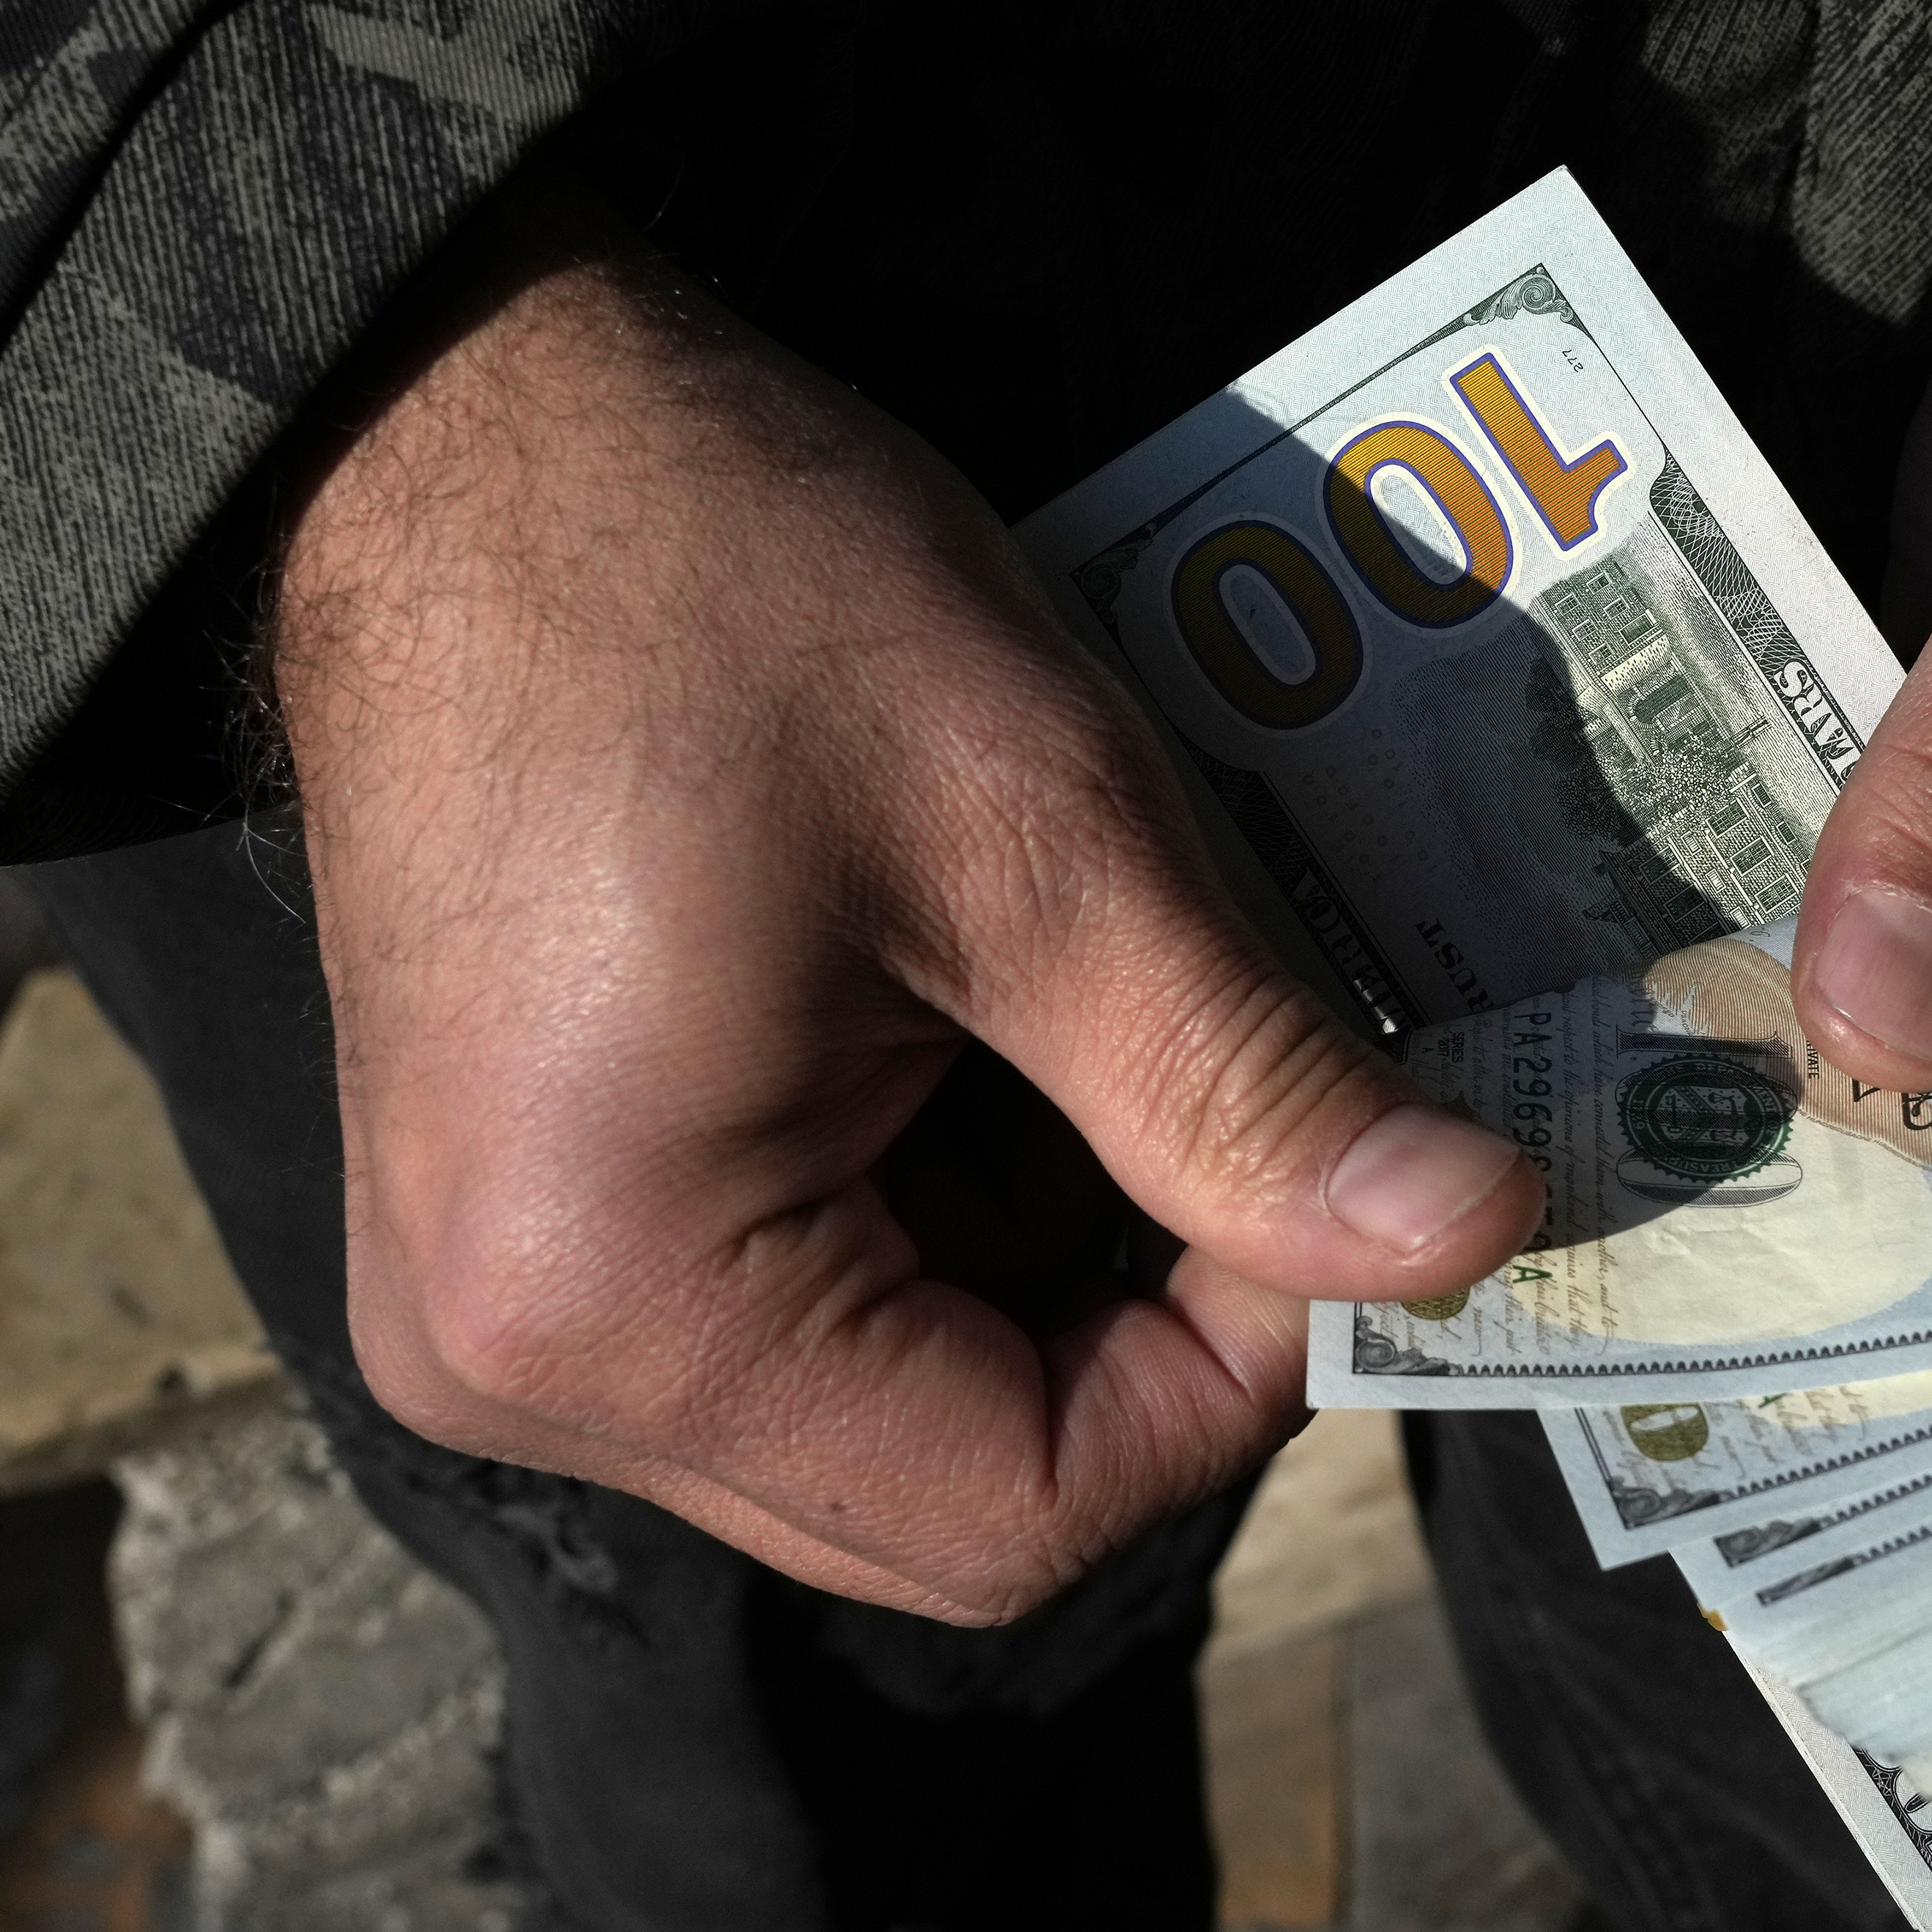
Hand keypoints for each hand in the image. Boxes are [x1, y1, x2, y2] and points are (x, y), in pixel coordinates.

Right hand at [271, 180, 1539, 1623]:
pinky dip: (939, 1212)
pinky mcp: (512, 1221)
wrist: (458, 423)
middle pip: (942, 1491)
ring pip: (882, 1408)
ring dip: (1052, 1256)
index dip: (1232, 1382)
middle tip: (1261, 1108)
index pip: (1018, 1508)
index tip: (1339, 1182)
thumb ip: (1250, 1086)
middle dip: (1146, 1325)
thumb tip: (1473, 1237)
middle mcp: (512, 1368)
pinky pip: (785, 1315)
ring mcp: (487, 1302)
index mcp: (615, 1305)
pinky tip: (971, 1027)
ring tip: (1099, 1025)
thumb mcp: (1040, 832)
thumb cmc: (728, 585)